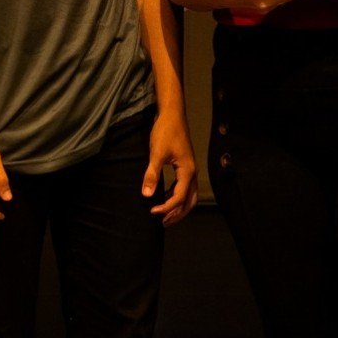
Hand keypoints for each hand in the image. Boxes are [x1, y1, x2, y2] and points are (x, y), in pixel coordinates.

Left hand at [141, 109, 198, 225]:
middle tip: (163, 223)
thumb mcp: (156, 153)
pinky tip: (164, 197)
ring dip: (179, 207)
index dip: (166, 207)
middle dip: (177, 214)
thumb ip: (152, 174)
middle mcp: (191, 172)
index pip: (179, 197)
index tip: (152, 211)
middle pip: (189, 201)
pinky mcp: (185, 165)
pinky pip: (184, 187)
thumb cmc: (166, 131)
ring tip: (165, 215)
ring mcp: (190, 169)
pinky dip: (177, 196)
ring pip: (189, 195)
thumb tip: (146, 195)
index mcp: (187, 171)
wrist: (172, 114)